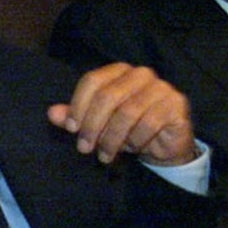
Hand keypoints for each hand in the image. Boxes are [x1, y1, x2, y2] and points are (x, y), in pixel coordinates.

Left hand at [47, 62, 196, 165]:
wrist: (164, 144)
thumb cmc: (127, 129)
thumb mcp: (97, 124)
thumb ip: (75, 117)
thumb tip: (51, 114)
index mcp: (119, 71)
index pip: (92, 81)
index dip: (78, 105)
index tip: (72, 129)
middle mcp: (140, 74)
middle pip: (108, 96)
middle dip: (92, 125)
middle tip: (84, 148)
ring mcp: (160, 87)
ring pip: (127, 112)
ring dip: (111, 138)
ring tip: (105, 156)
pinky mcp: (175, 104)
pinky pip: (149, 123)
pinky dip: (135, 140)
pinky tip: (132, 149)